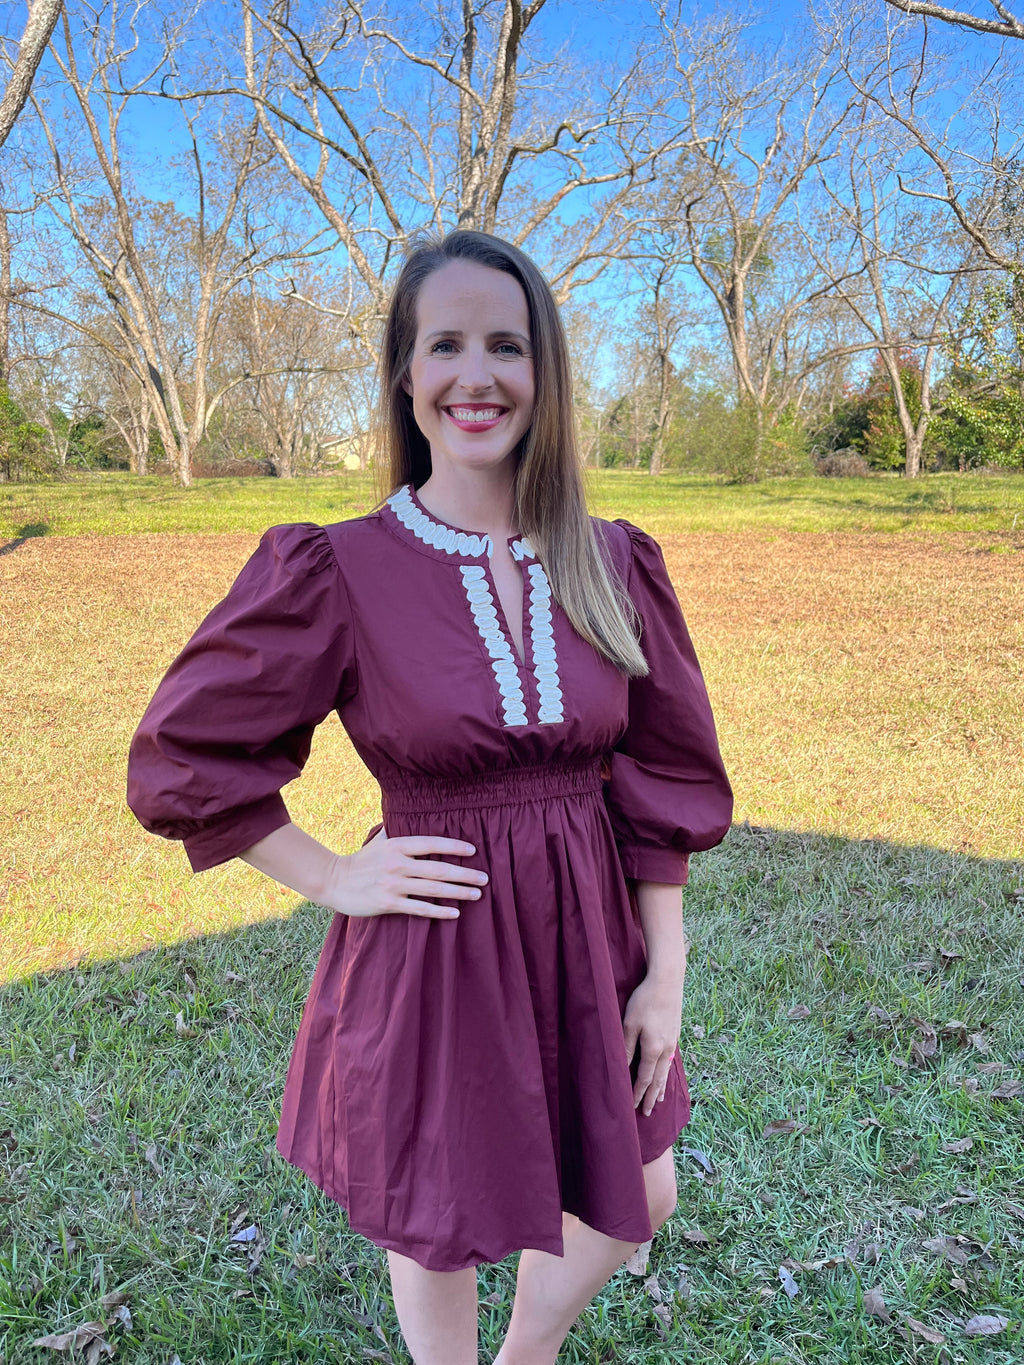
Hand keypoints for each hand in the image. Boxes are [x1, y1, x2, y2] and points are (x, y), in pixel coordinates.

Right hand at [325, 827, 486, 919]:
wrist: (334, 881)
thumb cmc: (360, 861)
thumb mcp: (378, 841)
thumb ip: (395, 829)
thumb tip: (405, 811)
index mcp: (397, 845)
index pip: (432, 843)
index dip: (454, 846)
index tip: (473, 851)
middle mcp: (398, 864)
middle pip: (438, 868)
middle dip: (465, 874)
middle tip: (485, 878)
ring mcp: (394, 885)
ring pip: (433, 889)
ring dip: (458, 892)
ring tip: (477, 894)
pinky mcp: (389, 903)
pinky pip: (419, 908)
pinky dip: (439, 911)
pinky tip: (455, 913)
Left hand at [622, 973, 683, 1116]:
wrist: (667, 981)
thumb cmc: (645, 1000)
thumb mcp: (629, 1023)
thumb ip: (626, 1047)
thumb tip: (623, 1067)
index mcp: (653, 1049)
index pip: (644, 1078)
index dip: (639, 1093)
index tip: (635, 1107)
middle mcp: (666, 1049)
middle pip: (658, 1079)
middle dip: (652, 1096)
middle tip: (649, 1113)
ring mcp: (673, 1042)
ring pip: (666, 1071)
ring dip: (661, 1087)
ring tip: (660, 1100)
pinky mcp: (675, 1033)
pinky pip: (670, 1060)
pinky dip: (667, 1072)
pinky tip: (666, 1072)